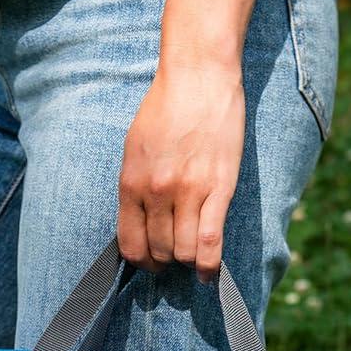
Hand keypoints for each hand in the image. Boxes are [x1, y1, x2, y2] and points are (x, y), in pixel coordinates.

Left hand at [117, 60, 244, 282]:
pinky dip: (209, 266)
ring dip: (187, 262)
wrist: (199, 76)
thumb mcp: (135, 148)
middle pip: (159, 251)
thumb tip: (139, 223)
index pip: (130, 244)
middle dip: (166, 261)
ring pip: (184, 252)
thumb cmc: (166, 108)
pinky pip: (210, 242)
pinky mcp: (219, 189)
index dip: (141, 261)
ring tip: (192, 259)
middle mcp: (157, 192)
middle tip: (174, 258)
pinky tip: (208, 274)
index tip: (150, 262)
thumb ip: (135, 187)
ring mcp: (189, 192)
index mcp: (131, 183)